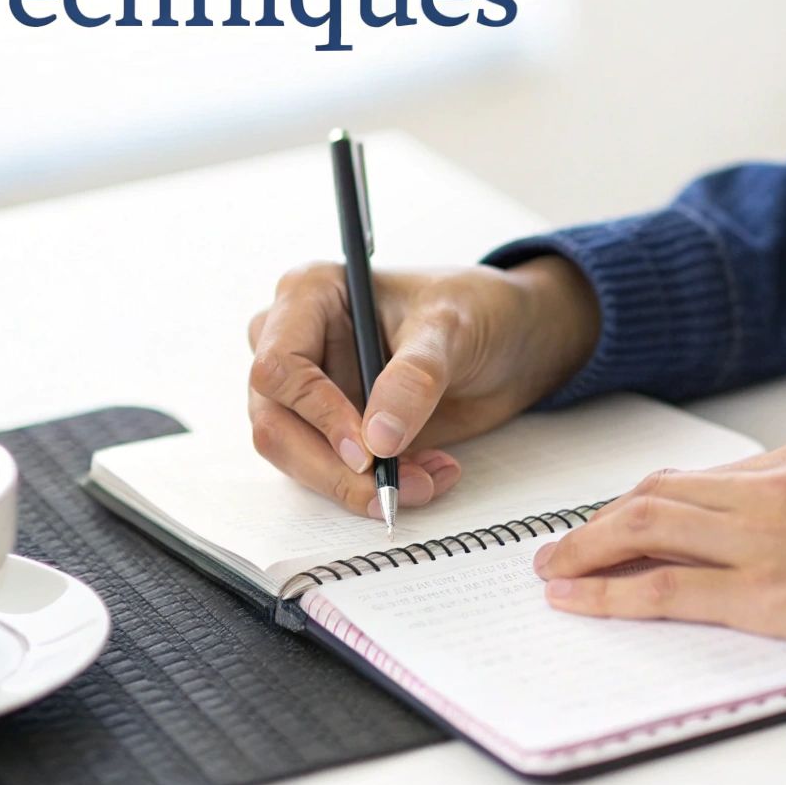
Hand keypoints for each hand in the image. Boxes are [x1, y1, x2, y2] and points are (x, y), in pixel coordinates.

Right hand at [247, 256, 598, 516]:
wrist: (510, 341)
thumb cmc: (476, 309)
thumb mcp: (452, 329)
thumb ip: (415, 378)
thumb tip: (378, 437)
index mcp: (310, 294)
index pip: (279, 365)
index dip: (315, 413)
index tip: (366, 450)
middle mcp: (297, 341)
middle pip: (275, 421)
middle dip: (331, 467)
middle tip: (389, 490)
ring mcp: (311, 390)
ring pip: (296, 457)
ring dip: (357, 485)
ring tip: (428, 479)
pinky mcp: (333, 429)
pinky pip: (333, 472)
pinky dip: (377, 487)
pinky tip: (430, 474)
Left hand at [533, 438, 785, 665]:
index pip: (700, 480)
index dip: (646, 500)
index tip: (619, 518)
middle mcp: (773, 489)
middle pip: (658, 494)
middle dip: (600, 520)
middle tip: (563, 543)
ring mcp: (765, 540)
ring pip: (646, 527)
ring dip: (586, 547)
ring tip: (552, 568)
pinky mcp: (766, 595)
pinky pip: (667, 590)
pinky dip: (610, 592)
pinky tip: (577, 598)